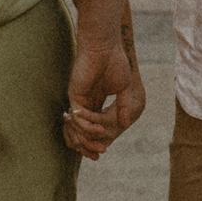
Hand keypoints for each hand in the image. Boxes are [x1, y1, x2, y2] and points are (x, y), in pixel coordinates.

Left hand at [62, 40, 145, 159]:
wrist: (106, 47)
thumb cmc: (117, 63)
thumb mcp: (125, 90)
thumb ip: (124, 107)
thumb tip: (125, 125)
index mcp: (97, 104)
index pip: (94, 129)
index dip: (98, 141)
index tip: (104, 151)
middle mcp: (86, 105)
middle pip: (83, 132)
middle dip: (91, 145)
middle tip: (101, 152)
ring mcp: (80, 101)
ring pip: (78, 128)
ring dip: (89, 139)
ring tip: (101, 145)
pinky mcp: (75, 95)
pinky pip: (78, 118)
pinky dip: (87, 126)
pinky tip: (98, 127)